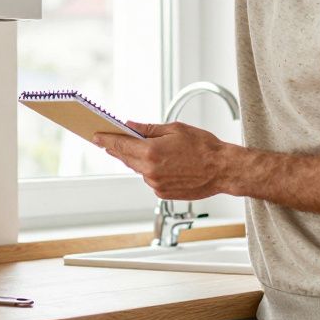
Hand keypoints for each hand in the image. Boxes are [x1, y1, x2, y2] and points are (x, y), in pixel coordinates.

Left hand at [93, 121, 238, 200]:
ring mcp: (156, 185)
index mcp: (151, 152)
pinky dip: (151, 170)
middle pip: (126, 158)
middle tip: (111, 140)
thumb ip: (148, 129)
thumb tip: (130, 126)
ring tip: (149, 149)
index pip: (120, 145)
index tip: (96, 136)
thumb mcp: (174, 129)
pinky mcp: (163, 194)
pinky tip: (164, 163)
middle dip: (118, 149)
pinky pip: (150, 179)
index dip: (106, 140)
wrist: (223, 170)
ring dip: (138, 159)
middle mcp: (150, 171)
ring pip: (139, 169)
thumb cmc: (204, 147)